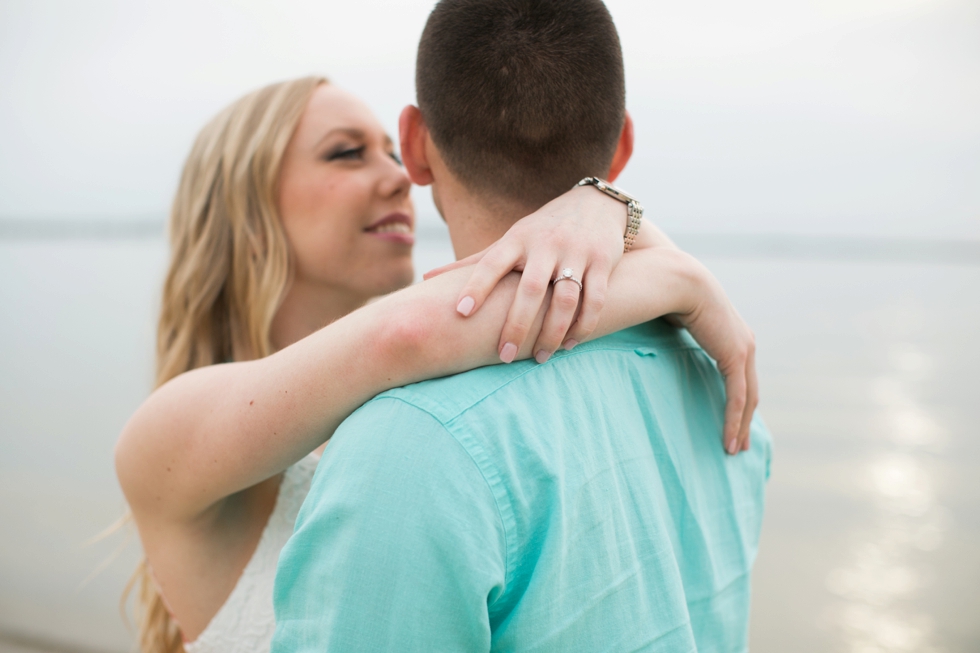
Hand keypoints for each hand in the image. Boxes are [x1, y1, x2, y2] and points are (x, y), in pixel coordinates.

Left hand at [424, 185, 625, 363]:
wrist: (596, 204)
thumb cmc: (541, 230)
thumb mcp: (509, 240)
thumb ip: (473, 263)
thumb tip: (425, 278)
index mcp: (517, 239)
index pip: (491, 262)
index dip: (475, 287)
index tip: (460, 313)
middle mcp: (546, 244)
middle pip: (531, 289)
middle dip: (517, 324)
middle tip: (503, 355)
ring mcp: (577, 253)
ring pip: (566, 299)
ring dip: (553, 332)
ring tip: (540, 357)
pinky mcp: (603, 262)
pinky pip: (596, 299)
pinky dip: (584, 325)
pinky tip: (570, 344)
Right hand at [671, 268, 758, 454]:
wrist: (681, 280)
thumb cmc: (672, 294)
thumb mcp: (677, 318)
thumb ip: (679, 330)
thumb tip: (660, 331)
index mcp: (734, 336)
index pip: (742, 377)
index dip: (739, 401)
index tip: (734, 421)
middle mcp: (745, 344)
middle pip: (750, 392)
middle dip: (746, 420)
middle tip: (739, 444)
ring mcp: (744, 350)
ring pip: (748, 400)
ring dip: (741, 426)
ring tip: (733, 449)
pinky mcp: (735, 357)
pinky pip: (737, 397)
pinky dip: (734, 420)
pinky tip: (728, 439)